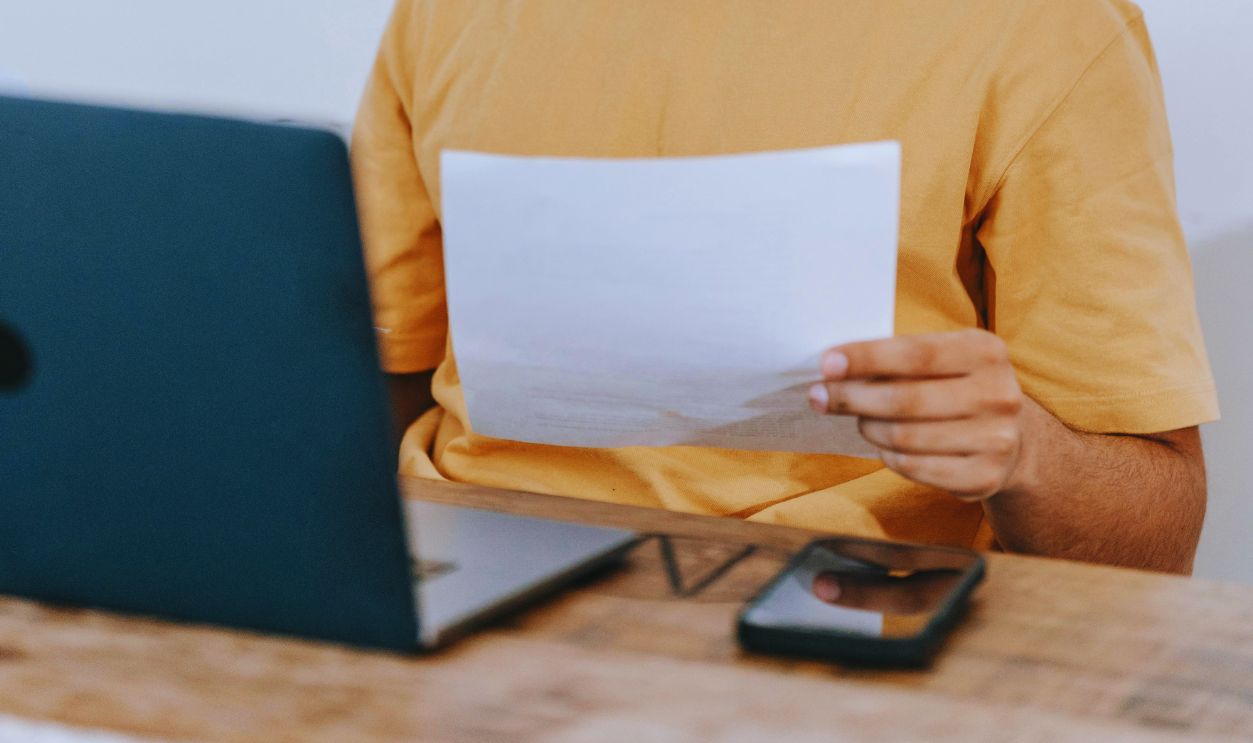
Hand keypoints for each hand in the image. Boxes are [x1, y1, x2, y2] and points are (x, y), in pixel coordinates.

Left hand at [808, 329, 1028, 500]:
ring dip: (869, 428)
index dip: (866, 358)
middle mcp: (998, 394)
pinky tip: (885, 446)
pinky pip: (914, 467)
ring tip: (862, 421)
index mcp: (986, 351)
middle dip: (852, 397)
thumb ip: (895, 360)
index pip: (915, 354)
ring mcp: (997, 439)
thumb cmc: (955, 387)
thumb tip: (833, 370)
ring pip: (904, 437)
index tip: (826, 363)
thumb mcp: (940, 360)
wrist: (1012, 438)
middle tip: (819, 396)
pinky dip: (888, 456)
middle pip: (905, 400)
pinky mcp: (984, 477)